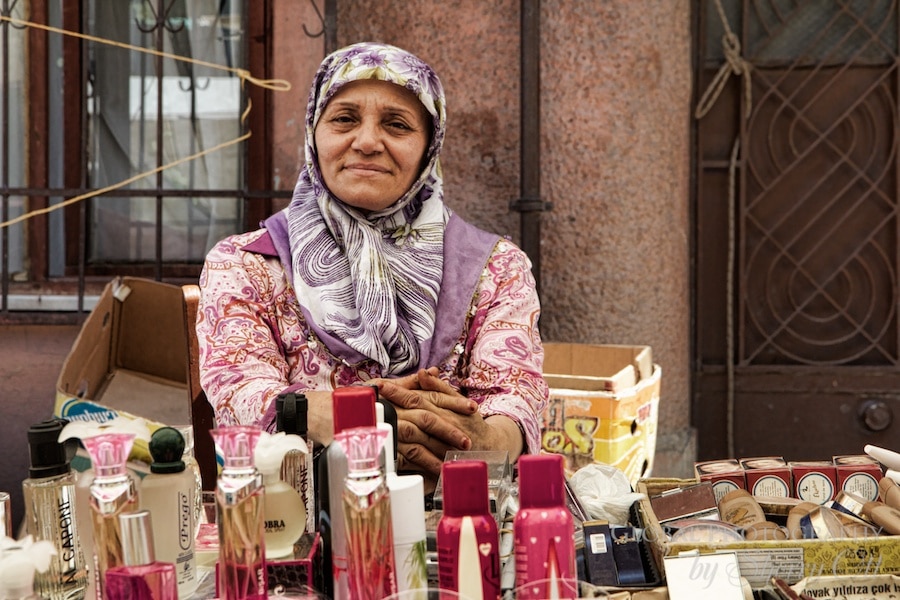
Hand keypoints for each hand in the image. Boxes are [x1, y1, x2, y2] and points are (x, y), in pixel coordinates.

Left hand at [374, 369, 523, 480]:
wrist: (490, 450)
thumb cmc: (470, 423)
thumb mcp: (458, 400)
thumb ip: (439, 386)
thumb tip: (423, 372)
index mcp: (444, 410)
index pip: (416, 398)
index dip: (396, 392)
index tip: (379, 385)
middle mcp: (442, 428)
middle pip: (411, 418)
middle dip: (390, 410)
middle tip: (370, 403)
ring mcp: (440, 448)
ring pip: (412, 441)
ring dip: (393, 434)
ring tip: (373, 426)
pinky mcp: (437, 466)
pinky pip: (417, 464)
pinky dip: (402, 460)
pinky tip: (386, 454)